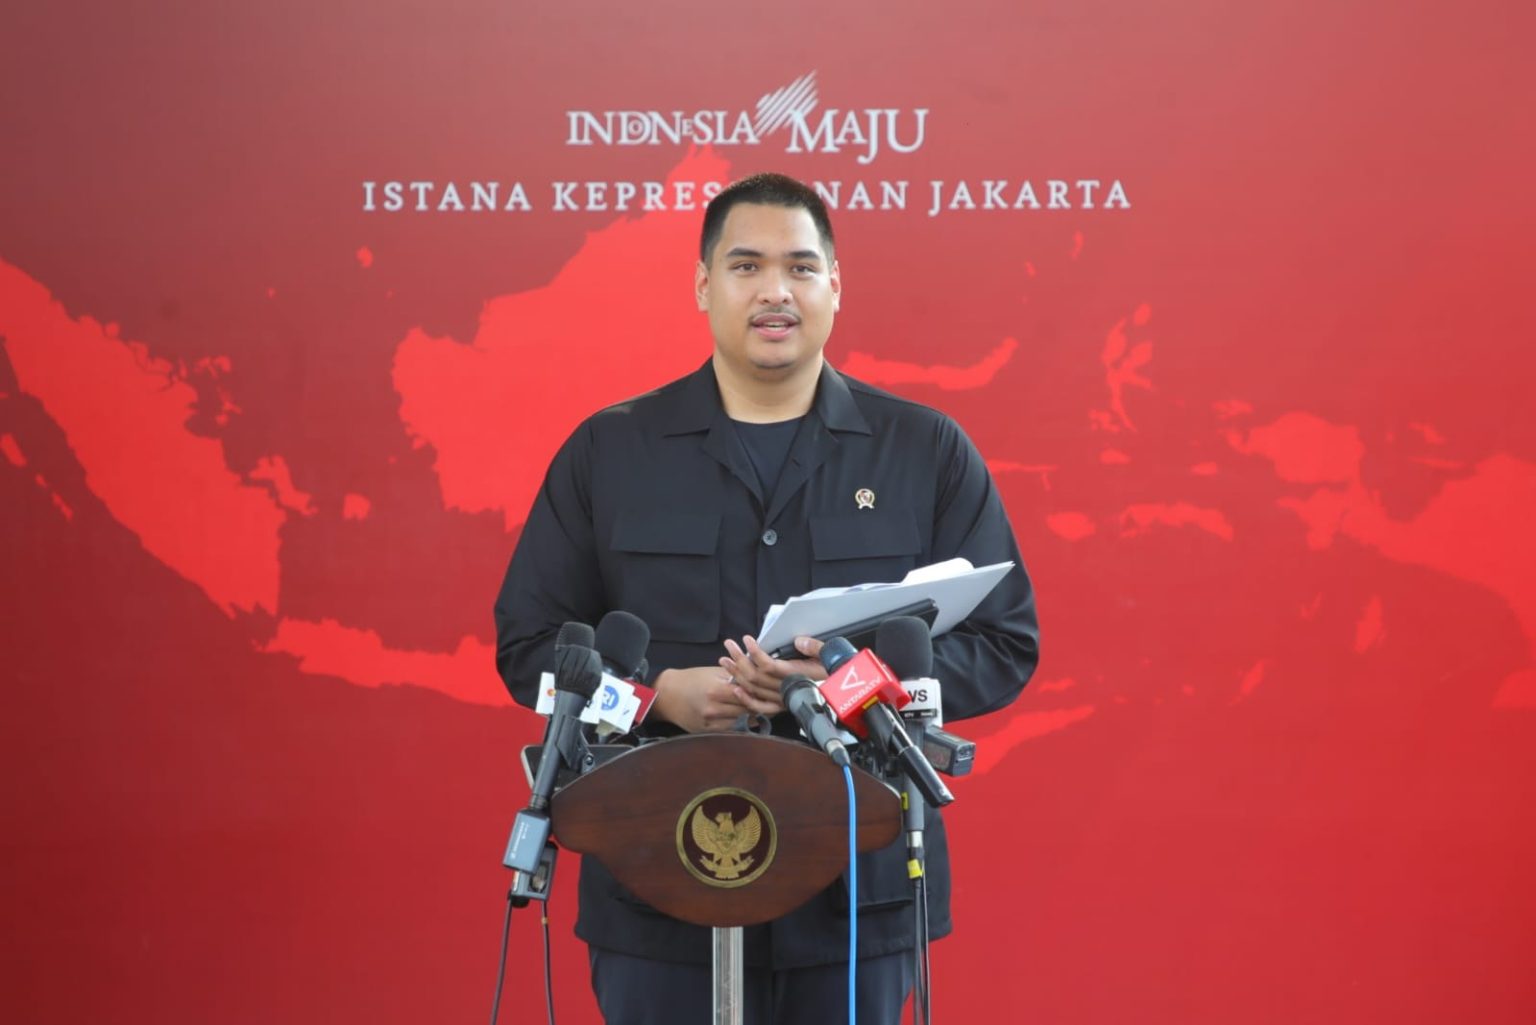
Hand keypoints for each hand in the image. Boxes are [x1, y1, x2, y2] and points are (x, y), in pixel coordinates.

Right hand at [652, 665, 780, 732]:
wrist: (667, 694)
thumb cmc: (691, 679)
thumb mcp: (713, 671)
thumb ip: (736, 674)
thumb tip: (758, 672)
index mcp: (716, 690)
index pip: (747, 694)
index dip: (762, 693)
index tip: (774, 691)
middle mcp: (714, 708)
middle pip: (746, 709)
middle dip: (762, 705)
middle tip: (776, 702)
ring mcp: (710, 722)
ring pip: (741, 721)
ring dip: (754, 715)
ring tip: (767, 709)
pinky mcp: (708, 731)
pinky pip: (732, 729)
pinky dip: (742, 723)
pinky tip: (750, 718)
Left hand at [718, 635, 826, 711]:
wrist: (839, 697)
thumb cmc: (834, 674)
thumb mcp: (830, 656)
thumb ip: (815, 648)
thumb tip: (799, 640)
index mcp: (797, 676)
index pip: (769, 666)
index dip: (755, 652)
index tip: (746, 639)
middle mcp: (786, 689)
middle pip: (756, 676)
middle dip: (739, 659)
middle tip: (729, 645)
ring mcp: (781, 699)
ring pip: (753, 688)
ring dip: (737, 673)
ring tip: (725, 659)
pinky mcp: (779, 706)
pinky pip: (759, 707)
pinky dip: (745, 698)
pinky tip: (735, 687)